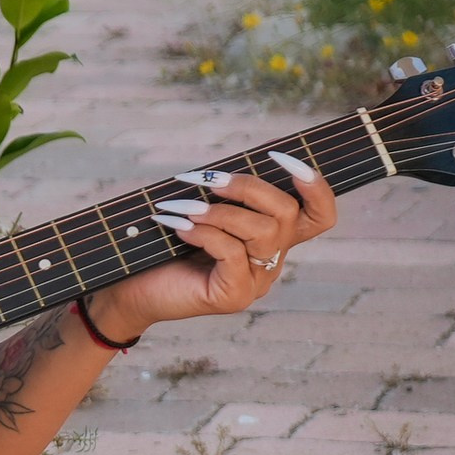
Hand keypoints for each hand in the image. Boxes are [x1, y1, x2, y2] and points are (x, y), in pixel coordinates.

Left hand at [85, 154, 337, 341]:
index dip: (315, 186)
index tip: (280, 158)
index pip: (320, 216)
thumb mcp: (204, 213)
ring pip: (262, 232)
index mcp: (273, 239)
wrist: (133, 290)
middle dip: (249, 187)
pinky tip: (177, 228)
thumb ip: (227, 195)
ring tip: (183, 206)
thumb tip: (228, 167)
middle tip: (207, 178)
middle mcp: (272, 261)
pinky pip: (233, 253)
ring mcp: (256, 282)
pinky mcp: (234, 296)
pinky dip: (204, 233)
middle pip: (289, 214)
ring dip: (220, 211)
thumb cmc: (166, 247)